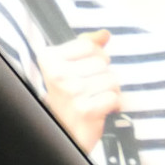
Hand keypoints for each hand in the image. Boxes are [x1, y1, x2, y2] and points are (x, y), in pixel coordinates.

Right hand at [35, 30, 120, 153]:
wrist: (65, 130)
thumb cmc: (69, 97)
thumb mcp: (69, 67)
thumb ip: (87, 47)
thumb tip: (104, 34)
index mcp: (49, 58)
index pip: (90, 46)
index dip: (96, 57)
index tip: (86, 70)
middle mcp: (58, 74)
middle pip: (103, 63)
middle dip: (104, 75)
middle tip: (91, 88)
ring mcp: (72, 92)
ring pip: (112, 80)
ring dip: (110, 91)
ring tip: (96, 98)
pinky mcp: (86, 109)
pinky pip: (115, 98)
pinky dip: (114, 104)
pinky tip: (102, 109)